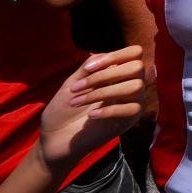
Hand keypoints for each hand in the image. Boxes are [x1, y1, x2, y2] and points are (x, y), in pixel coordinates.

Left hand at [37, 46, 144, 176]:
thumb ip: (89, 68)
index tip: (88, 68)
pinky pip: (131, 109)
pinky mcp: (128, 122)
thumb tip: (105, 55)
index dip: (116, 54)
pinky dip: (108, 110)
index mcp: (116, 73)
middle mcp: (128, 86)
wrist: (54, 139)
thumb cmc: (63, 110)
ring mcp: (130, 104)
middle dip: (106, 74)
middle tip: (78, 86)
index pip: (134, 53)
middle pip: (137, 67)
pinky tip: (90, 116)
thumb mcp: (72, 83)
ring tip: (77, 102)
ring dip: (102, 92)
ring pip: (135, 86)